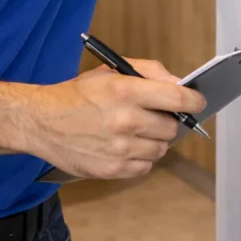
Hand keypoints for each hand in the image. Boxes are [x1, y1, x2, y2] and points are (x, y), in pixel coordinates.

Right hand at [19, 60, 205, 180]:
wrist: (42, 121)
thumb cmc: (79, 94)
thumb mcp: (110, 71)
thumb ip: (149, 72)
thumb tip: (179, 84)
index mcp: (126, 91)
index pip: (177, 98)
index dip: (194, 101)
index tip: (198, 102)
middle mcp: (125, 120)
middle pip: (172, 127)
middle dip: (168, 121)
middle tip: (153, 116)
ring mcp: (120, 148)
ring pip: (161, 149)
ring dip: (155, 140)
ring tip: (135, 131)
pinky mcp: (113, 170)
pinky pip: (145, 166)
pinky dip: (141, 158)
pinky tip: (125, 146)